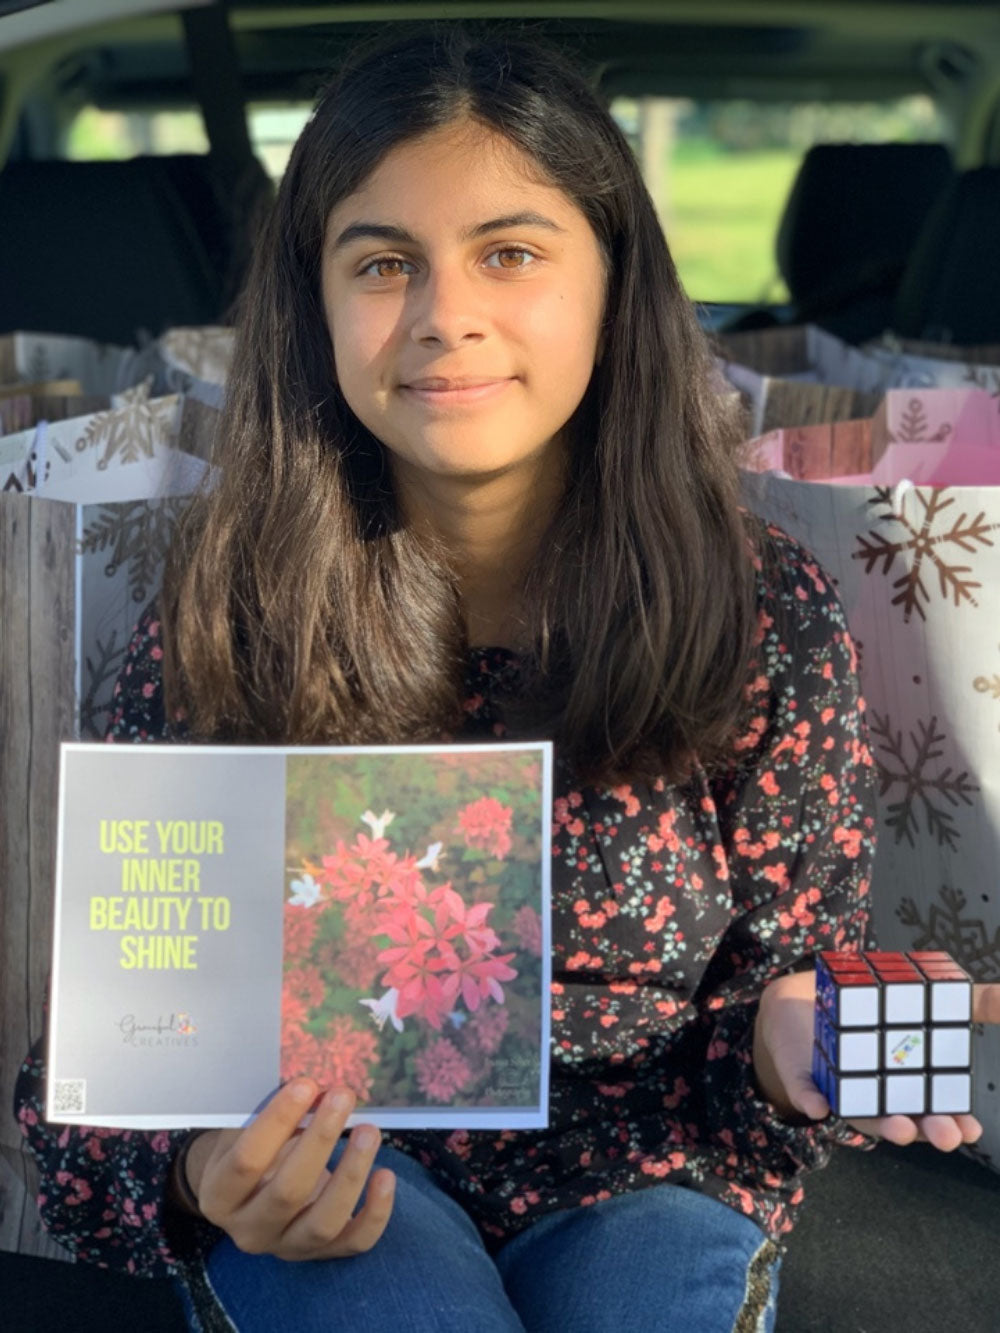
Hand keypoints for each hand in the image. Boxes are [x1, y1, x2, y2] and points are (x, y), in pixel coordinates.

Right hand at [176, 1080, 394, 1258]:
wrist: (248, 1195)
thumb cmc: (250, 1147)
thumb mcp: (245, 1129)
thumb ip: (274, 1113)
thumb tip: (318, 1087)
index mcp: (219, 1195)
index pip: (246, 1160)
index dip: (277, 1121)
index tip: (306, 1084)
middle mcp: (248, 1230)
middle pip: (287, 1192)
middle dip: (320, 1139)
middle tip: (343, 1095)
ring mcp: (285, 1247)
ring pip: (323, 1223)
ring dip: (350, 1174)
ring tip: (369, 1130)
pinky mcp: (320, 1254)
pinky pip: (353, 1242)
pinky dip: (375, 1212)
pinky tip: (386, 1175)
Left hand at [753, 969, 999, 1151]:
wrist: (809, 1002)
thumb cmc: (875, 1013)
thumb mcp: (926, 1004)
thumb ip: (972, 1004)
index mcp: (910, 1084)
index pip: (936, 1110)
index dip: (954, 1123)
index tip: (971, 1128)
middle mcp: (880, 1095)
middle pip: (906, 1120)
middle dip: (926, 1130)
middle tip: (944, 1135)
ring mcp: (843, 1090)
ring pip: (864, 1115)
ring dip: (881, 1124)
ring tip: (899, 1127)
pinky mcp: (806, 1080)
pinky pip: (809, 1094)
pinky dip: (814, 1101)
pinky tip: (819, 1106)